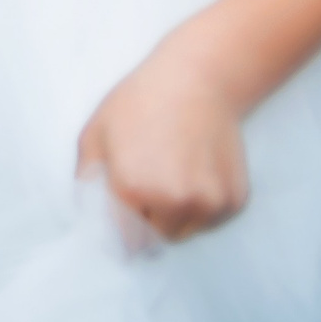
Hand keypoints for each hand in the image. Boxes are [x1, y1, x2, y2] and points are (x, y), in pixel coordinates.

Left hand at [76, 50, 250, 245]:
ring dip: (174, 216)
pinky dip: (200, 206)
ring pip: (184, 231)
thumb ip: (86, 181)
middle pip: (154, 239)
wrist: (197, 80)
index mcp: (133, 189)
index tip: (121, 219)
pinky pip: (210, 219)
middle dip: (146, 221)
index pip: (123, 240)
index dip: (120, 232)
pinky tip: (194, 171)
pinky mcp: (234, 200)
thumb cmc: (139, 103)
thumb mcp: (94, 135)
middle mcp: (174, 203)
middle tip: (145, 186)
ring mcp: (208, 204)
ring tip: (169, 175)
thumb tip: (88, 218)